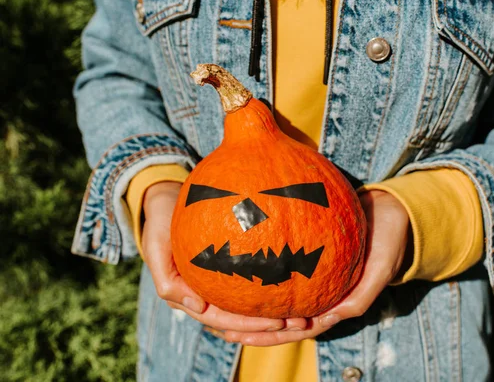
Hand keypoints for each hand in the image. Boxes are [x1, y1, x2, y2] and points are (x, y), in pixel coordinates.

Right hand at [141, 181, 306, 332]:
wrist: (165, 201)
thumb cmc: (160, 222)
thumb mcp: (155, 247)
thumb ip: (167, 279)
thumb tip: (197, 308)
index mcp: (188, 298)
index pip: (223, 319)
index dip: (250, 324)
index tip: (277, 322)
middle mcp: (205, 296)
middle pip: (241, 322)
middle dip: (269, 327)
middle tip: (300, 324)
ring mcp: (216, 285)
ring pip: (248, 309)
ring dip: (274, 316)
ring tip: (304, 316)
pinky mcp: (227, 271)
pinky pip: (249, 287)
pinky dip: (269, 292)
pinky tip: (294, 289)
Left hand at [224, 189, 410, 345]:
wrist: (390, 211)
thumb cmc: (389, 242)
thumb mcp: (380, 271)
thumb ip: (359, 297)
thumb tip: (328, 319)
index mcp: (334, 305)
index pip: (297, 329)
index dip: (269, 336)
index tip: (240, 335)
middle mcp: (319, 295)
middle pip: (280, 318)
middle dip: (252, 325)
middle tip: (219, 326)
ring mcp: (314, 276)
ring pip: (278, 295)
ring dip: (252, 303)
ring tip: (221, 302)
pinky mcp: (309, 254)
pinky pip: (283, 267)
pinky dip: (264, 271)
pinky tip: (241, 265)